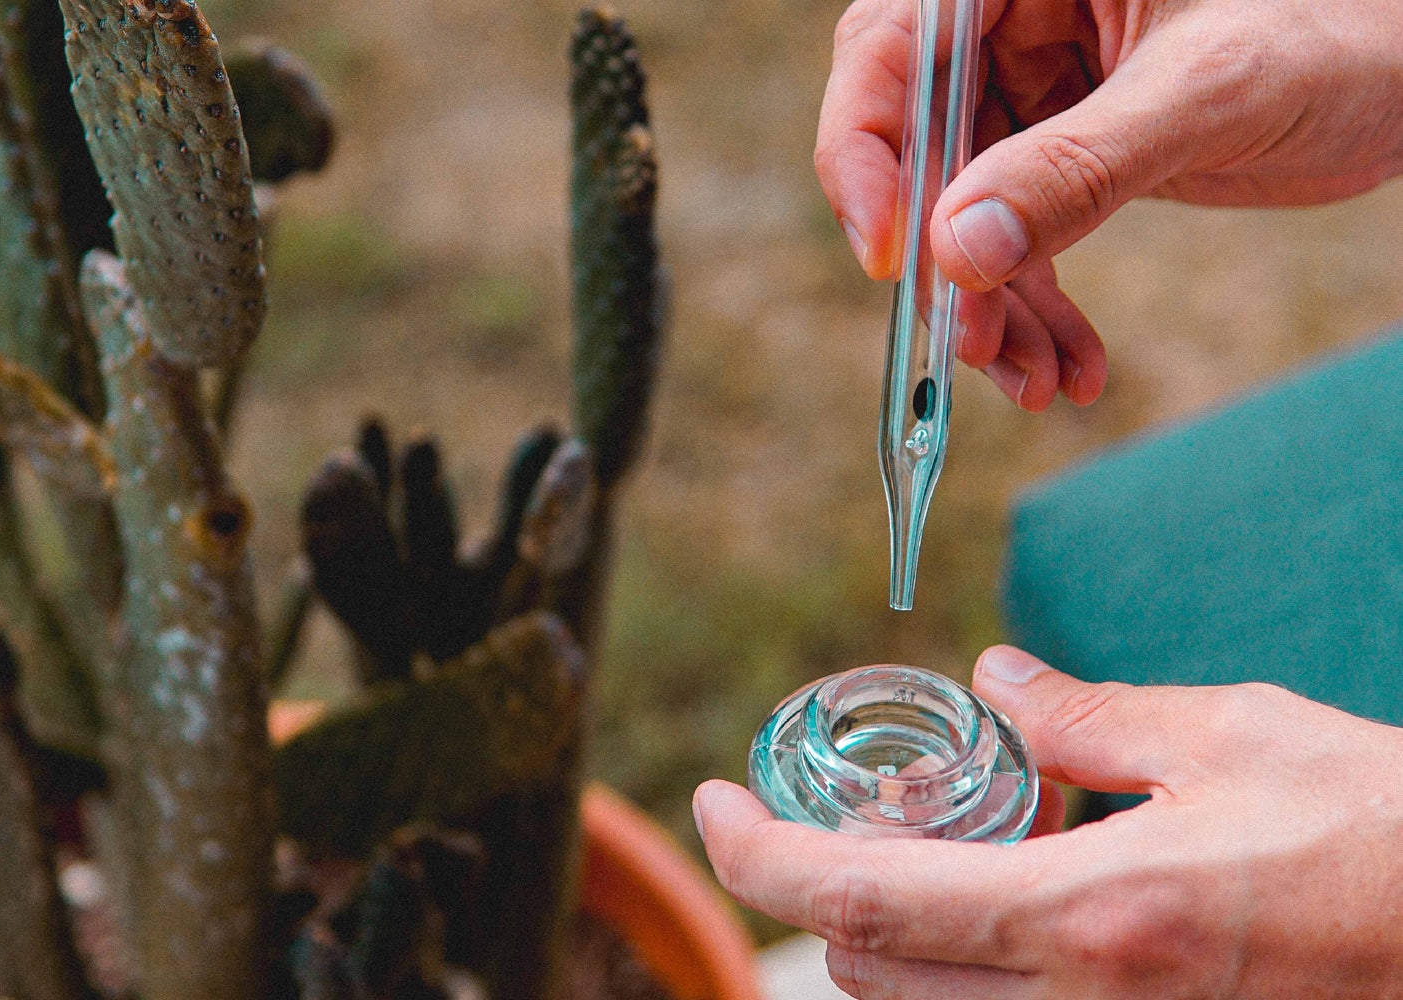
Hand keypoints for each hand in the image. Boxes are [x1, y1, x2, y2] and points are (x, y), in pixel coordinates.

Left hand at [697, 646, 1402, 997]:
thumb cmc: (1379, 830)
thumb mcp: (1228, 737)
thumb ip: (1090, 715)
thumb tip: (995, 683)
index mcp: (1091, 918)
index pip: (856, 897)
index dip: (751, 852)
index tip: (711, 800)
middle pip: (869, 967)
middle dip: (824, 883)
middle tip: (848, 804)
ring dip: (893, 929)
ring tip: (944, 842)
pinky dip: (965, 963)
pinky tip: (1020, 892)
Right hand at [818, 0, 1402, 410]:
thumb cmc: (1341, 29)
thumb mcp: (1207, 90)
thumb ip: (1080, 165)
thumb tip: (959, 252)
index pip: (889, 49)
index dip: (867, 154)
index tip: (893, 256)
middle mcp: (1011, 18)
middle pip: (917, 146)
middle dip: (945, 260)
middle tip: (971, 342)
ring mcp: (1032, 87)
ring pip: (963, 210)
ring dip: (993, 308)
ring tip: (1034, 380)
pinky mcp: (1062, 147)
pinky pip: (1018, 237)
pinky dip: (1038, 310)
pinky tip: (1071, 366)